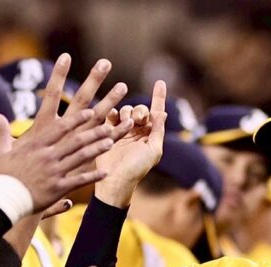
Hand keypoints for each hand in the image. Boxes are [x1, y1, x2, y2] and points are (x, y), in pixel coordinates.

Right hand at [0, 55, 132, 212]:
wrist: (2, 201)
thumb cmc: (1, 177)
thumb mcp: (1, 152)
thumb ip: (2, 133)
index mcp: (35, 145)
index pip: (60, 128)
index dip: (77, 119)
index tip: (90, 112)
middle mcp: (47, 156)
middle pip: (75, 140)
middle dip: (93, 131)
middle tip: (108, 125)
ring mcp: (54, 172)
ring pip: (80, 157)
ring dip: (97, 149)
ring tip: (110, 143)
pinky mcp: (57, 189)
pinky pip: (79, 181)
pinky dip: (93, 176)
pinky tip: (105, 172)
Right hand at [94, 80, 167, 207]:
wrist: (114, 179)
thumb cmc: (137, 168)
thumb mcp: (153, 150)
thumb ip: (158, 131)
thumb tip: (163, 113)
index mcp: (150, 135)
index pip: (156, 111)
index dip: (158, 96)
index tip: (159, 82)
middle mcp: (137, 131)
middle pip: (140, 109)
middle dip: (141, 110)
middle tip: (139, 120)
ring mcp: (122, 131)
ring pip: (126, 110)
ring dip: (127, 113)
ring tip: (126, 123)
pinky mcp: (107, 132)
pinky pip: (110, 116)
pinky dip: (113, 114)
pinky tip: (113, 117)